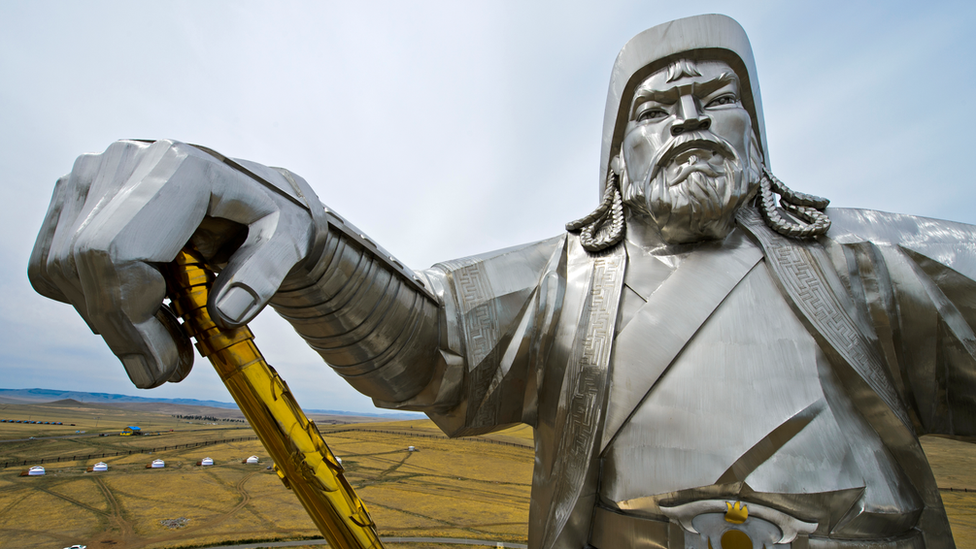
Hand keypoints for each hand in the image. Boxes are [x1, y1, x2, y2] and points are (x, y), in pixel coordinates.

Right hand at [29, 139, 327, 388]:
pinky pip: (54, 265)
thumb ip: (264, 275)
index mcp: (179, 168)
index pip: (119, 250)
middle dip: (121, 332)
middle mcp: (125, 162)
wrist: (257, 193)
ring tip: (166, 343)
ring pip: (62, 268)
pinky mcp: (75, 196)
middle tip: (164, 372)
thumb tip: (226, 315)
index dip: (132, 318)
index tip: (167, 365)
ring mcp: (92, 175)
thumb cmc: (275, 217)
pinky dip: (90, 302)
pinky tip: (143, 312)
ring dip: (108, 323)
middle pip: (86, 261)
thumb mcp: (290, 243)